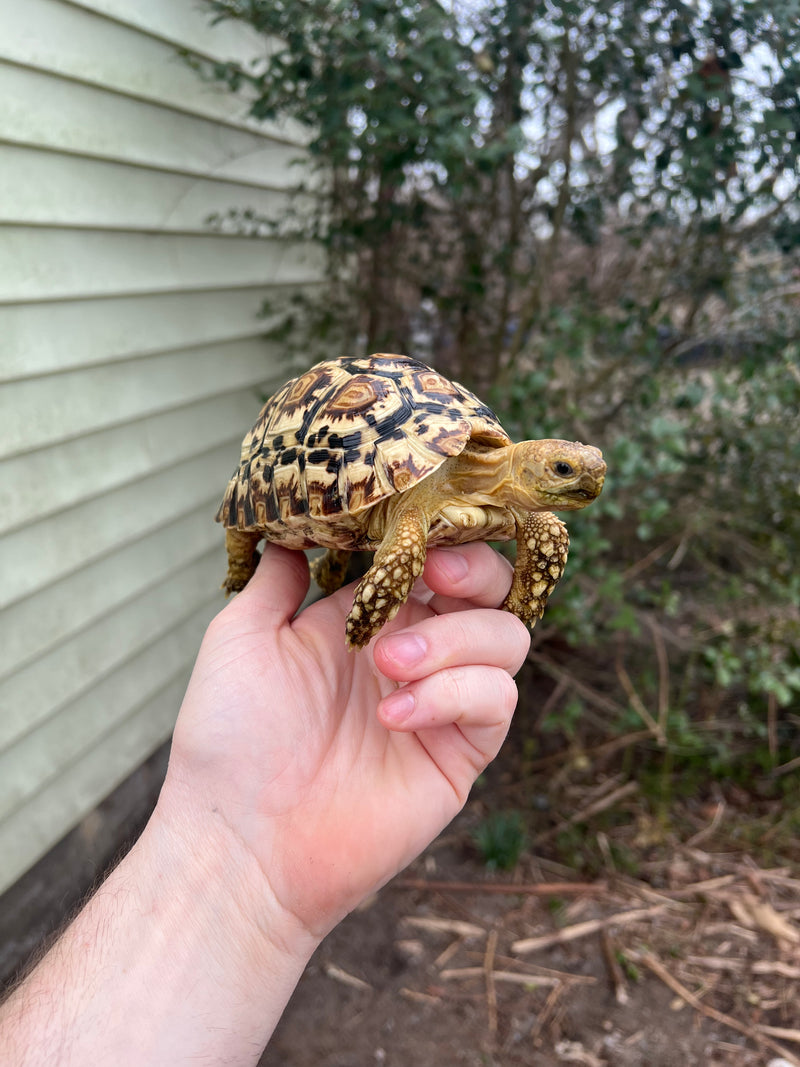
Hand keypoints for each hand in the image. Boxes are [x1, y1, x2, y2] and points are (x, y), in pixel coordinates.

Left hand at [161, 542, 530, 939]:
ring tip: (387, 664)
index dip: (440, 538)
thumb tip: (294, 527)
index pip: (433, 559)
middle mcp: (415, 652)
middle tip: (432, 577)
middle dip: (474, 573)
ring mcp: (442, 703)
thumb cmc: (231, 737)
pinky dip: (453, 694)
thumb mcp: (241, 637)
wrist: (241, 841)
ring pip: (506, 640)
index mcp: (369, 618)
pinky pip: (495, 703)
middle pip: (492, 591)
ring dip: (453, 638)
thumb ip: (277, 579)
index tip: (417, 535)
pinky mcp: (460, 754)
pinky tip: (393, 717)